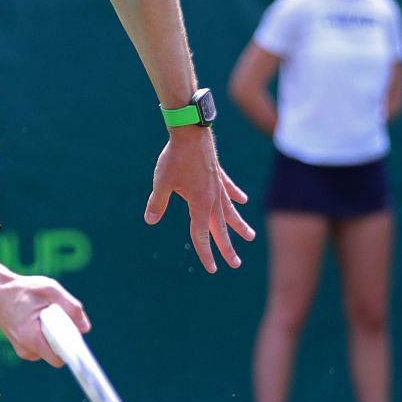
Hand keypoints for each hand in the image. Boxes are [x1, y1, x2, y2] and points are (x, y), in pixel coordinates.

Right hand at [0, 271, 88, 365]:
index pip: (59, 358)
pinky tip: (38, 320)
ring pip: (50, 349)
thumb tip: (85, 327)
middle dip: (63, 338)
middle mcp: (27, 350)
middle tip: (59, 318)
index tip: (77, 340)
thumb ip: (70, 307)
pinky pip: (43, 346)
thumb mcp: (50, 289)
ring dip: (54, 335)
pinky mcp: (22, 347)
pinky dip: (45, 335)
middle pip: (57, 353)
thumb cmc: (22, 289)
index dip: (71, 350)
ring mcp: (23, 350)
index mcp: (33, 338)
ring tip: (45, 316)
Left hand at [145, 130, 254, 272]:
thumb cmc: (174, 157)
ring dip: (239, 225)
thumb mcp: (162, 183)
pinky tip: (244, 201)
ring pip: (230, 210)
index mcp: (200, 204)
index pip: (201, 235)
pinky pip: (229, 189)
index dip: (206, 254)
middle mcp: (213, 198)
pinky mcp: (218, 174)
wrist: (190, 131)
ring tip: (250, 236)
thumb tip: (150, 220)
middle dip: (227, 247)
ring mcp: (218, 186)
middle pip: (220, 228)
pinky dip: (236, 195)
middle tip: (236, 264)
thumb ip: (157, 203)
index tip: (212, 269)